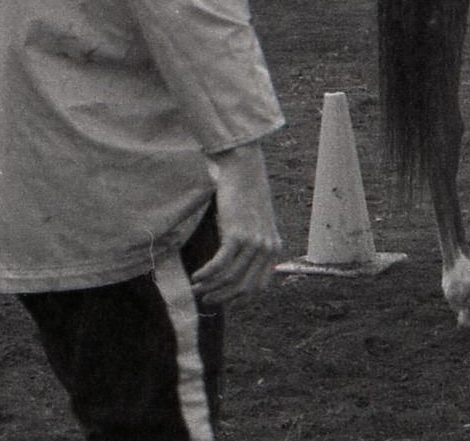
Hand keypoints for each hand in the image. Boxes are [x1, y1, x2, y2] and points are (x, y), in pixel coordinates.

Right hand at [190, 143, 284, 304]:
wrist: (243, 168)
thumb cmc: (244, 193)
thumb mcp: (255, 222)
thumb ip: (251, 244)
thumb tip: (233, 267)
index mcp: (274, 248)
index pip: (258, 286)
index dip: (238, 297)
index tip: (221, 299)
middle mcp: (267, 248)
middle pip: (244, 287)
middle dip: (222, 298)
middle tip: (205, 301)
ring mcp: (254, 242)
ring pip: (230, 278)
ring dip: (210, 288)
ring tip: (195, 290)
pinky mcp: (238, 234)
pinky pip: (220, 264)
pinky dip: (206, 275)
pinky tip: (196, 277)